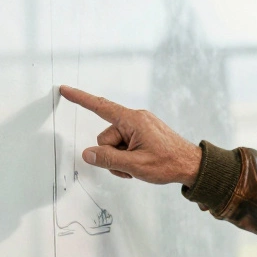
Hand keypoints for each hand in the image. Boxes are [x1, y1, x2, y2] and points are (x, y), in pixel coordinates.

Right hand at [58, 85, 202, 186]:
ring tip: (139, 166)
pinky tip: (141, 164)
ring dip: (121, 159)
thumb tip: (88, 154)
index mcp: (133, 120)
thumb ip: (108, 159)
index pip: (100, 106)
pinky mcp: (144, 134)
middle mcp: (135, 119)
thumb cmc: (168, 163)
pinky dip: (128, 157)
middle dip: (112, 155)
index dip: (80, 99)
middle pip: (106, 137)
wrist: (192, 165)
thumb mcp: (135, 165)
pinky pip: (125, 145)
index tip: (65, 89)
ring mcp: (140, 126)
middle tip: (131, 166)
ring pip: (115, 144)